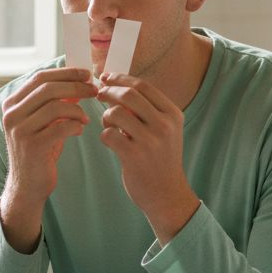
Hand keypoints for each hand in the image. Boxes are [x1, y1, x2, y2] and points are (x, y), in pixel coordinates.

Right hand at [0, 66, 97, 251]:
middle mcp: (11, 114)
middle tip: (94, 90)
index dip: (66, 73)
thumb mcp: (44, 122)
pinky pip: (60, 127)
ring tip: (86, 118)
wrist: (28, 185)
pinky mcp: (32, 146)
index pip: (40, 77)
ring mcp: (20, 130)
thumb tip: (78, 81)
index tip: (86, 74)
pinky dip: (75, 126)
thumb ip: (55, 102)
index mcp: (12, 104)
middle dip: (75, 86)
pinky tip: (80, 130)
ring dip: (77, 109)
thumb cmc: (40, 150)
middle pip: (47, 88)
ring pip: (55, 106)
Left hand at [96, 72, 200, 242]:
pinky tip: (111, 142)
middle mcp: (164, 125)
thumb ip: (147, 110)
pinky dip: (105, 135)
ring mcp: (150, 141)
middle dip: (109, 92)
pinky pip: (108, 134)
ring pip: (116, 113)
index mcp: (173, 114)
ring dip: (106, 116)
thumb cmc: (161, 159)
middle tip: (98, 94)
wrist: (167, 194)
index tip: (106, 78)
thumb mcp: (165, 130)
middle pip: (128, 95)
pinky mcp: (134, 156)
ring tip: (109, 125)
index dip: (121, 78)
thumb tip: (117, 87)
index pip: (143, 86)